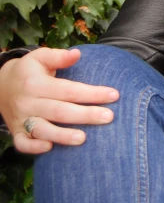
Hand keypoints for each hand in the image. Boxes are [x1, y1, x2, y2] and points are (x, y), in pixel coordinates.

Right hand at [0, 48, 118, 153]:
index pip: (69, 90)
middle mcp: (28, 102)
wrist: (0, 85)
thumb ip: (59, 56)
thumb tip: (77, 54)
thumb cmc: (29, 71)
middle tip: (109, 117)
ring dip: (62, 136)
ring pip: (42, 130)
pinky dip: (34, 147)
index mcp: (36, 83)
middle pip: (60, 111)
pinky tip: (50, 148)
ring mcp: (21, 119)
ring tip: (83, 139)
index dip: (92, 93)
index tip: (114, 95)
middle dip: (86, 115)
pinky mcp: (16, 132)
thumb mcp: (40, 57)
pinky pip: (22, 144)